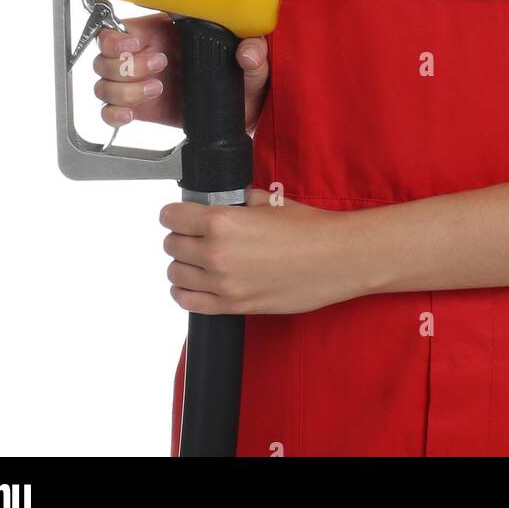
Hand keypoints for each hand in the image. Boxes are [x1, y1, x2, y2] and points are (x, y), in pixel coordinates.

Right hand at [93, 17, 269, 133]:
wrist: (243, 110)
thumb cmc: (244, 77)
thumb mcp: (254, 62)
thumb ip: (254, 53)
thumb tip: (248, 52)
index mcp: (166, 32)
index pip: (122, 26)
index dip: (117, 36)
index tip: (135, 44)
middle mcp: (147, 54)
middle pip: (106, 55)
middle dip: (125, 64)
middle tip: (160, 67)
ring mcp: (140, 82)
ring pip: (104, 82)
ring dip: (123, 89)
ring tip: (157, 90)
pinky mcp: (140, 108)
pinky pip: (109, 110)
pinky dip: (113, 113)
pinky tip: (131, 114)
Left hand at [159, 191, 363, 315]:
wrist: (336, 259)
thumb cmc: (310, 230)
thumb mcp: (271, 202)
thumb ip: (240, 202)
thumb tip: (227, 201)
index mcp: (222, 222)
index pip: (173, 217)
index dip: (174, 213)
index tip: (179, 213)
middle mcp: (216, 253)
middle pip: (171, 245)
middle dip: (180, 237)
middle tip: (193, 234)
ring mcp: (222, 284)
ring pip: (175, 274)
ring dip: (182, 264)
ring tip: (196, 258)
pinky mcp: (233, 306)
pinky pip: (188, 302)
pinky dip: (185, 292)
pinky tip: (194, 283)